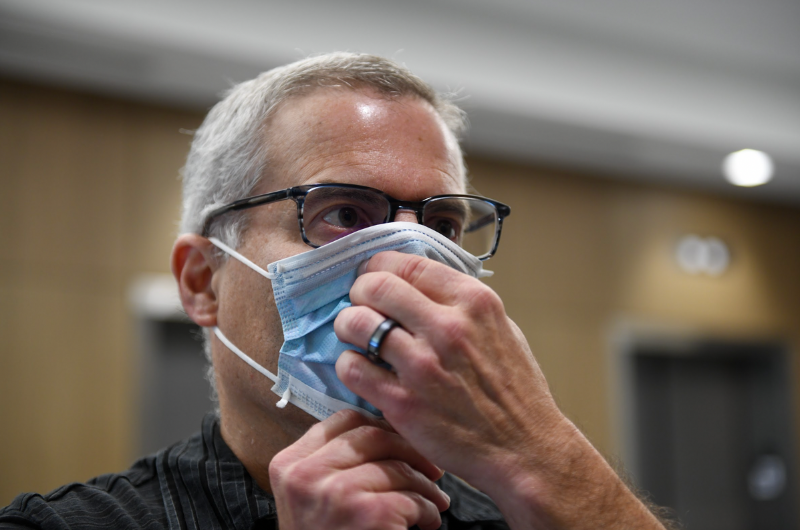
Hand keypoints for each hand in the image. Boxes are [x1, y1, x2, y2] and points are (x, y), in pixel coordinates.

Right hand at [268, 409, 450, 529]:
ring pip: (396, 468)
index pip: (344, 420)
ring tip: (434, 502)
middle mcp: (305, 474)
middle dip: (411, 450)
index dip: (382, 426)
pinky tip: (427, 523)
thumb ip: (333, 463)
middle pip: (373, 435)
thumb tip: (385, 431)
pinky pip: (409, 500)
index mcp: (290, 463)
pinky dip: (426, 511)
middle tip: (432, 469)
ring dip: (426, 486)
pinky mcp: (362, 514)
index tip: (402, 442)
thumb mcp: (310, 498)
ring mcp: (332, 493)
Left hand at [333, 251, 666, 528]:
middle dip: (359, 292)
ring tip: (355, 337)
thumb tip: (418, 285)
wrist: (525, 449)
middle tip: (360, 305)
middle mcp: (447, 327)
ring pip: (355, 322)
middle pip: (375, 285)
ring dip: (347, 326)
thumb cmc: (514, 392)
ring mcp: (423, 365)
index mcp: (474, 302)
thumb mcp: (502, 329)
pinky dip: (349, 364)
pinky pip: (351, 367)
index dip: (379, 266)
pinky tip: (362, 369)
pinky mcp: (402, 402)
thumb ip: (461, 304)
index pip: (407, 263)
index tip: (371, 275)